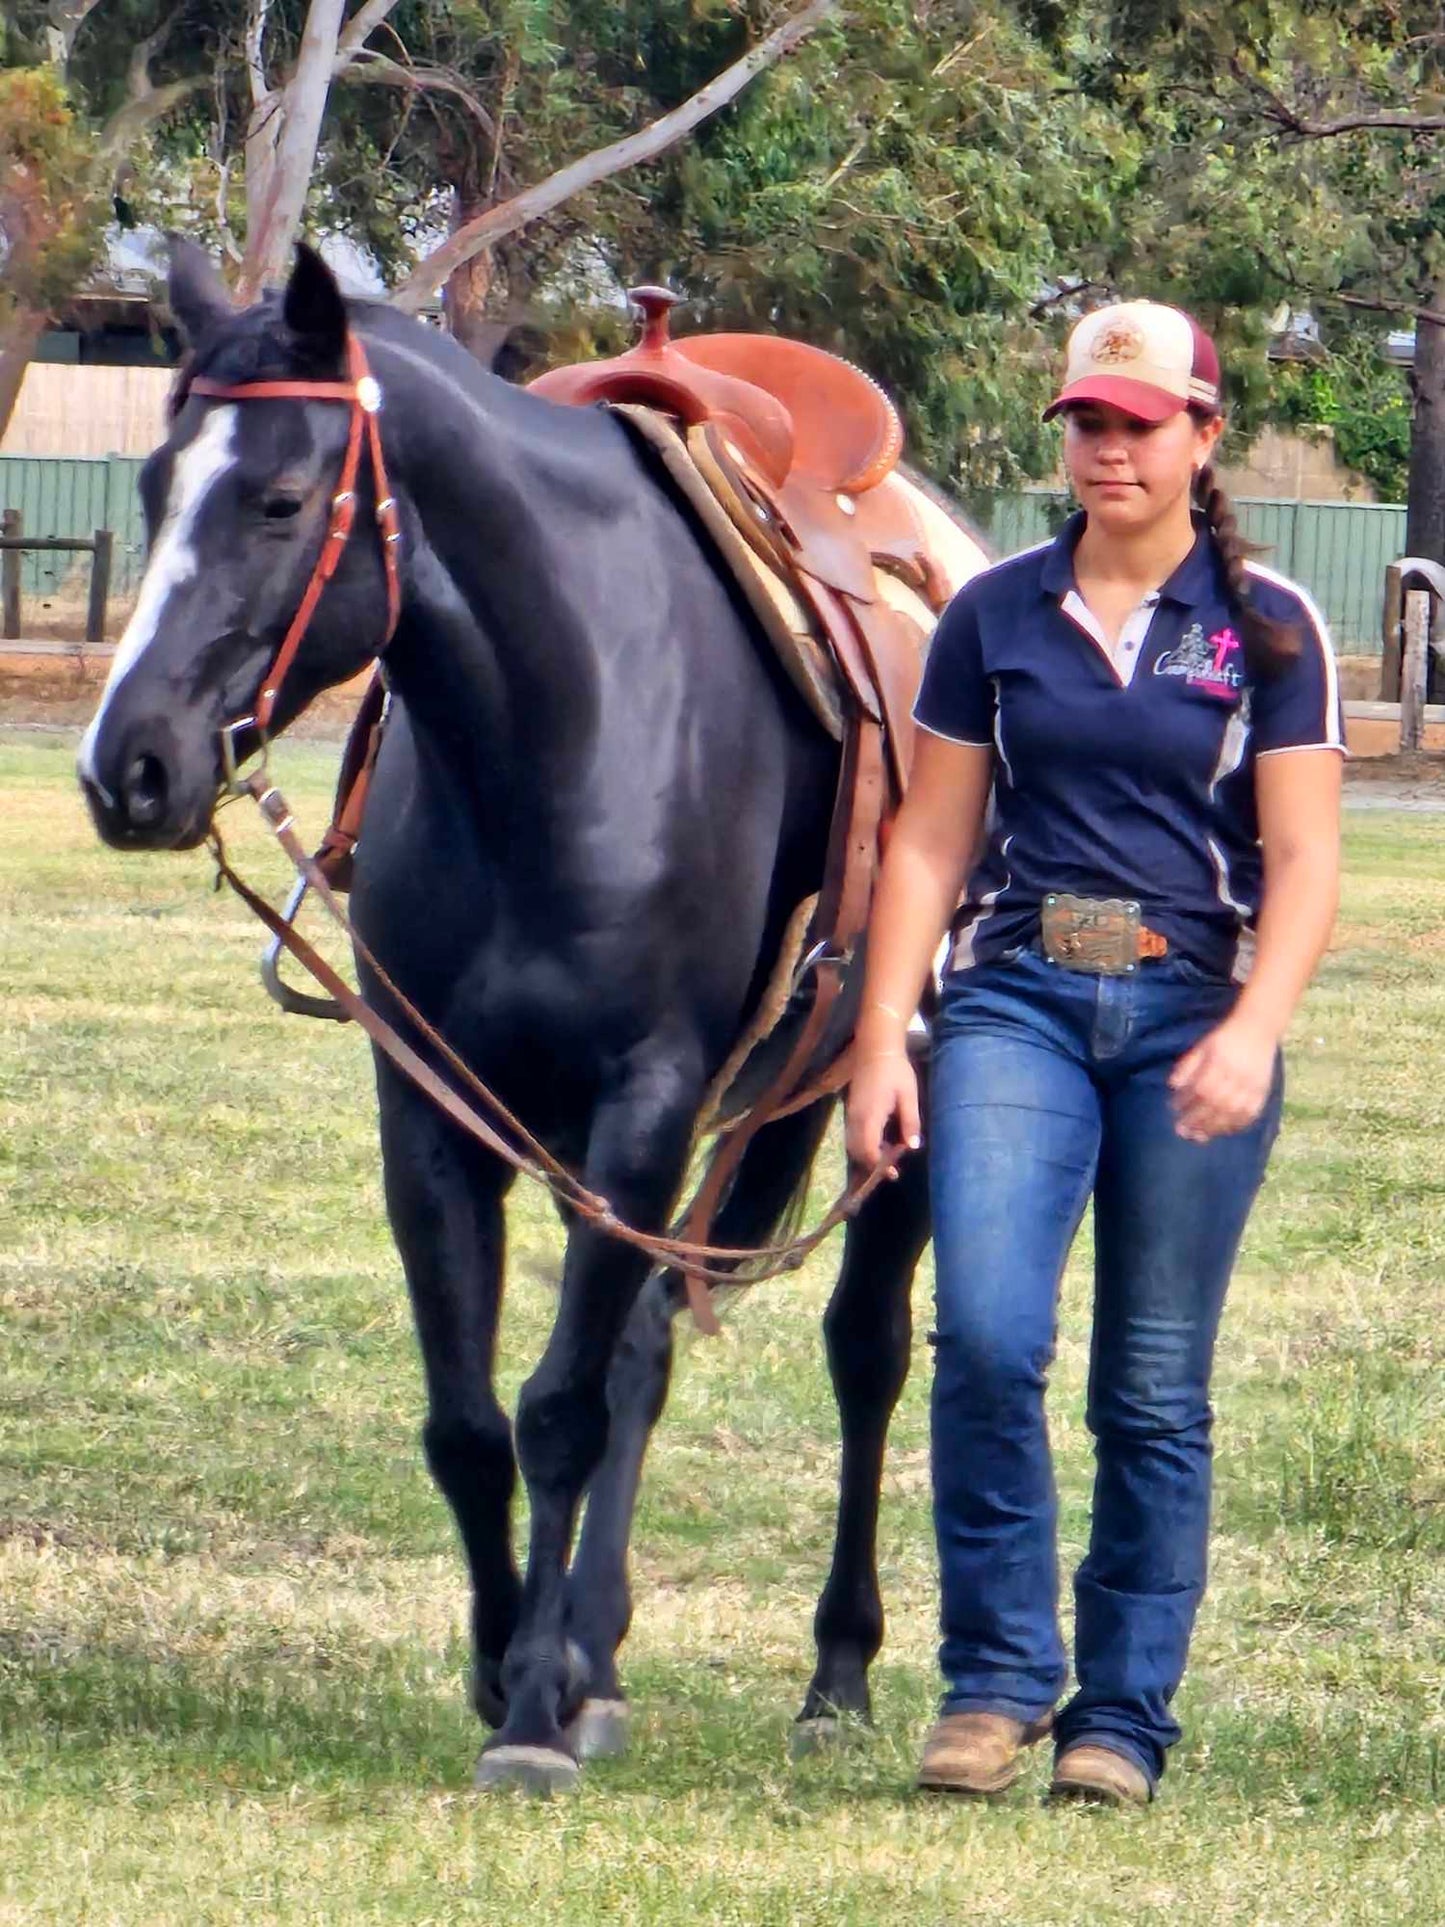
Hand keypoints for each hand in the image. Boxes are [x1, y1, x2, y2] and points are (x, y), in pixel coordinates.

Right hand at [845, 1047, 921, 1173]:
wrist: (876, 1048)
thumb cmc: (896, 1071)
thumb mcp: (909, 1096)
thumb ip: (910, 1122)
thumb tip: (912, 1147)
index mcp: (871, 1115)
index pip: (868, 1149)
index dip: (879, 1164)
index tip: (893, 1173)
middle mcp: (856, 1117)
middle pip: (857, 1150)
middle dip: (871, 1164)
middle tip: (892, 1170)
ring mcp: (851, 1112)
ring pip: (852, 1143)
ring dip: (867, 1154)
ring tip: (887, 1158)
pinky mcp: (851, 1108)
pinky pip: (853, 1134)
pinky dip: (863, 1144)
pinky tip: (880, 1142)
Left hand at [1168, 1015, 1277, 1142]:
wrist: (1258, 1029)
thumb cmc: (1225, 1039)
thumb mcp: (1202, 1046)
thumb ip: (1187, 1066)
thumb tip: (1172, 1085)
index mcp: (1219, 1063)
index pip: (1201, 1087)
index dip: (1187, 1101)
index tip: (1174, 1109)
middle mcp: (1236, 1077)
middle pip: (1215, 1104)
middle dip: (1197, 1120)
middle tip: (1182, 1131)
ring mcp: (1251, 1086)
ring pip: (1232, 1112)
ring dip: (1214, 1127)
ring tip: (1199, 1136)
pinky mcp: (1262, 1092)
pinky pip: (1251, 1114)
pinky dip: (1237, 1125)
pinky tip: (1224, 1132)